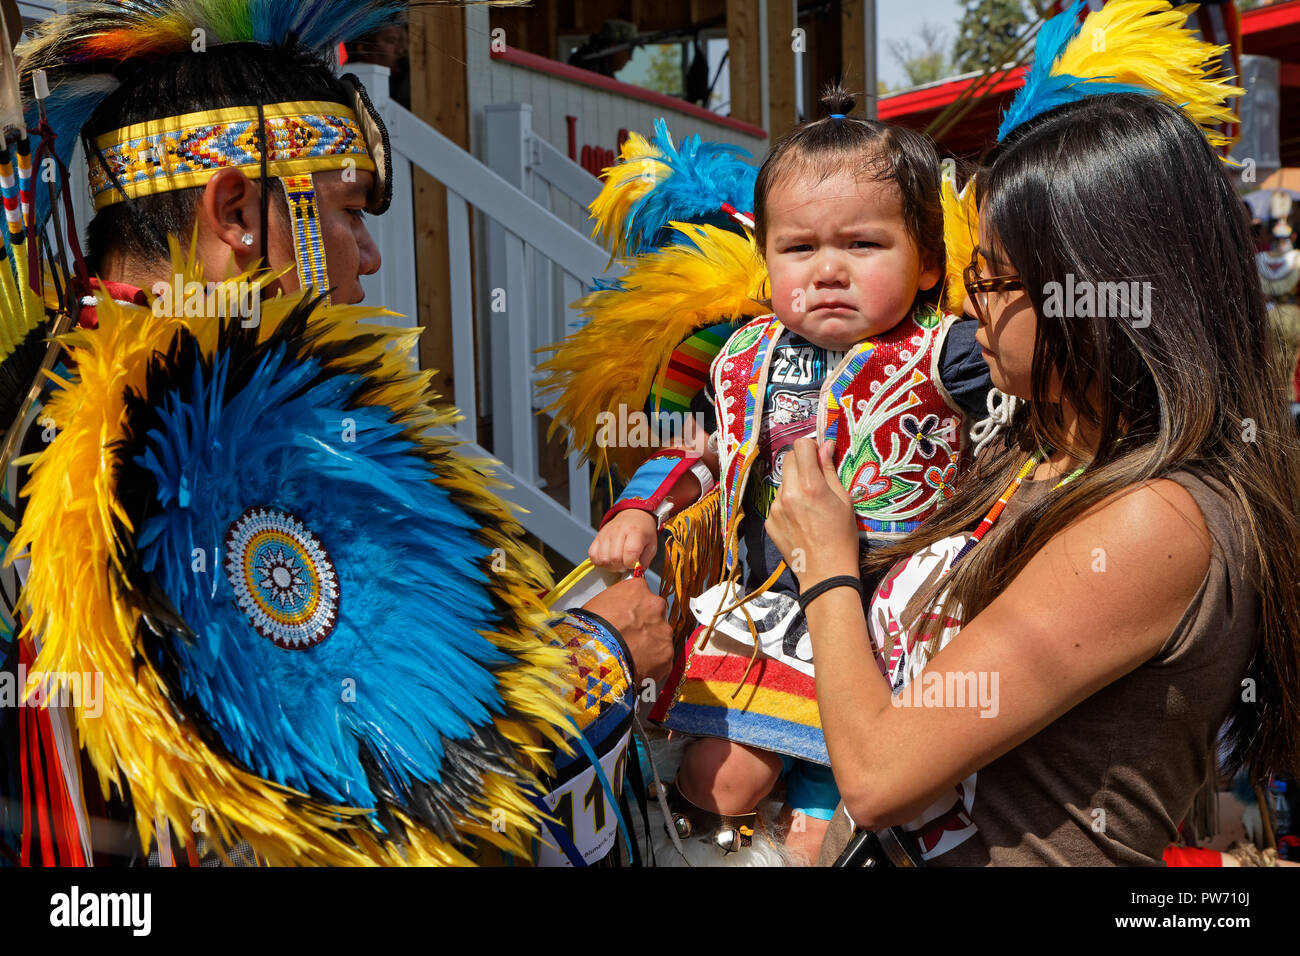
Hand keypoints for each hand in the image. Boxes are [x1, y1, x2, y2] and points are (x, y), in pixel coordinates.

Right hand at [581, 577, 672, 684]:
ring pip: (661, 637)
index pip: (642, 594)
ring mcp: (664, 631)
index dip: (635, 609)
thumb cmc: (590, 630)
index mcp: (638, 589)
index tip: (629, 618)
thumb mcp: (598, 604)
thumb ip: (617, 604)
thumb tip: (620, 612)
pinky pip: (663, 659)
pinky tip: (637, 667)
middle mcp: (656, 606)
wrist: (595, 657)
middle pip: (656, 615)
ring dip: (651, 645)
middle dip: (646, 626)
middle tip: (631, 638)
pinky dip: (653, 664)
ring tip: (632, 656)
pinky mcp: (667, 655)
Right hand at [588, 509, 657, 570]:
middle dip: (621, 566)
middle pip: (615, 558)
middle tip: (626, 564)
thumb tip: (635, 573)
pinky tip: (608, 559)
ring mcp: (606, 533)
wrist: (633, 516)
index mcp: (635, 531)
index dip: (631, 563)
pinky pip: (593, 555)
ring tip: (618, 562)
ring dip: (610, 565)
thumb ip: (645, 561)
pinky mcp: (597, 537)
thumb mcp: (651, 545)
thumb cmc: (643, 532)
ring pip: (603, 558)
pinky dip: (600, 561)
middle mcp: (619, 530)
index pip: (630, 553)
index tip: (634, 563)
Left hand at [766, 438, 858, 582]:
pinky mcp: (769, 521)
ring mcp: (776, 508)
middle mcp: (789, 493)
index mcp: (811, 485)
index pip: (801, 445)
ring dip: (794, 484)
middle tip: (814, 479)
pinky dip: (787, 504)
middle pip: (787, 458)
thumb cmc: (842, 536)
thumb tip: (825, 445)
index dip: (811, 447)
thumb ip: (830, 470)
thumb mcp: (844, 500)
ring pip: (782, 481)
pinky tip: (800, 520)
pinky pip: (777, 502)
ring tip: (808, 505)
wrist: (825, 572)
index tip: (818, 457)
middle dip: (801, 462)